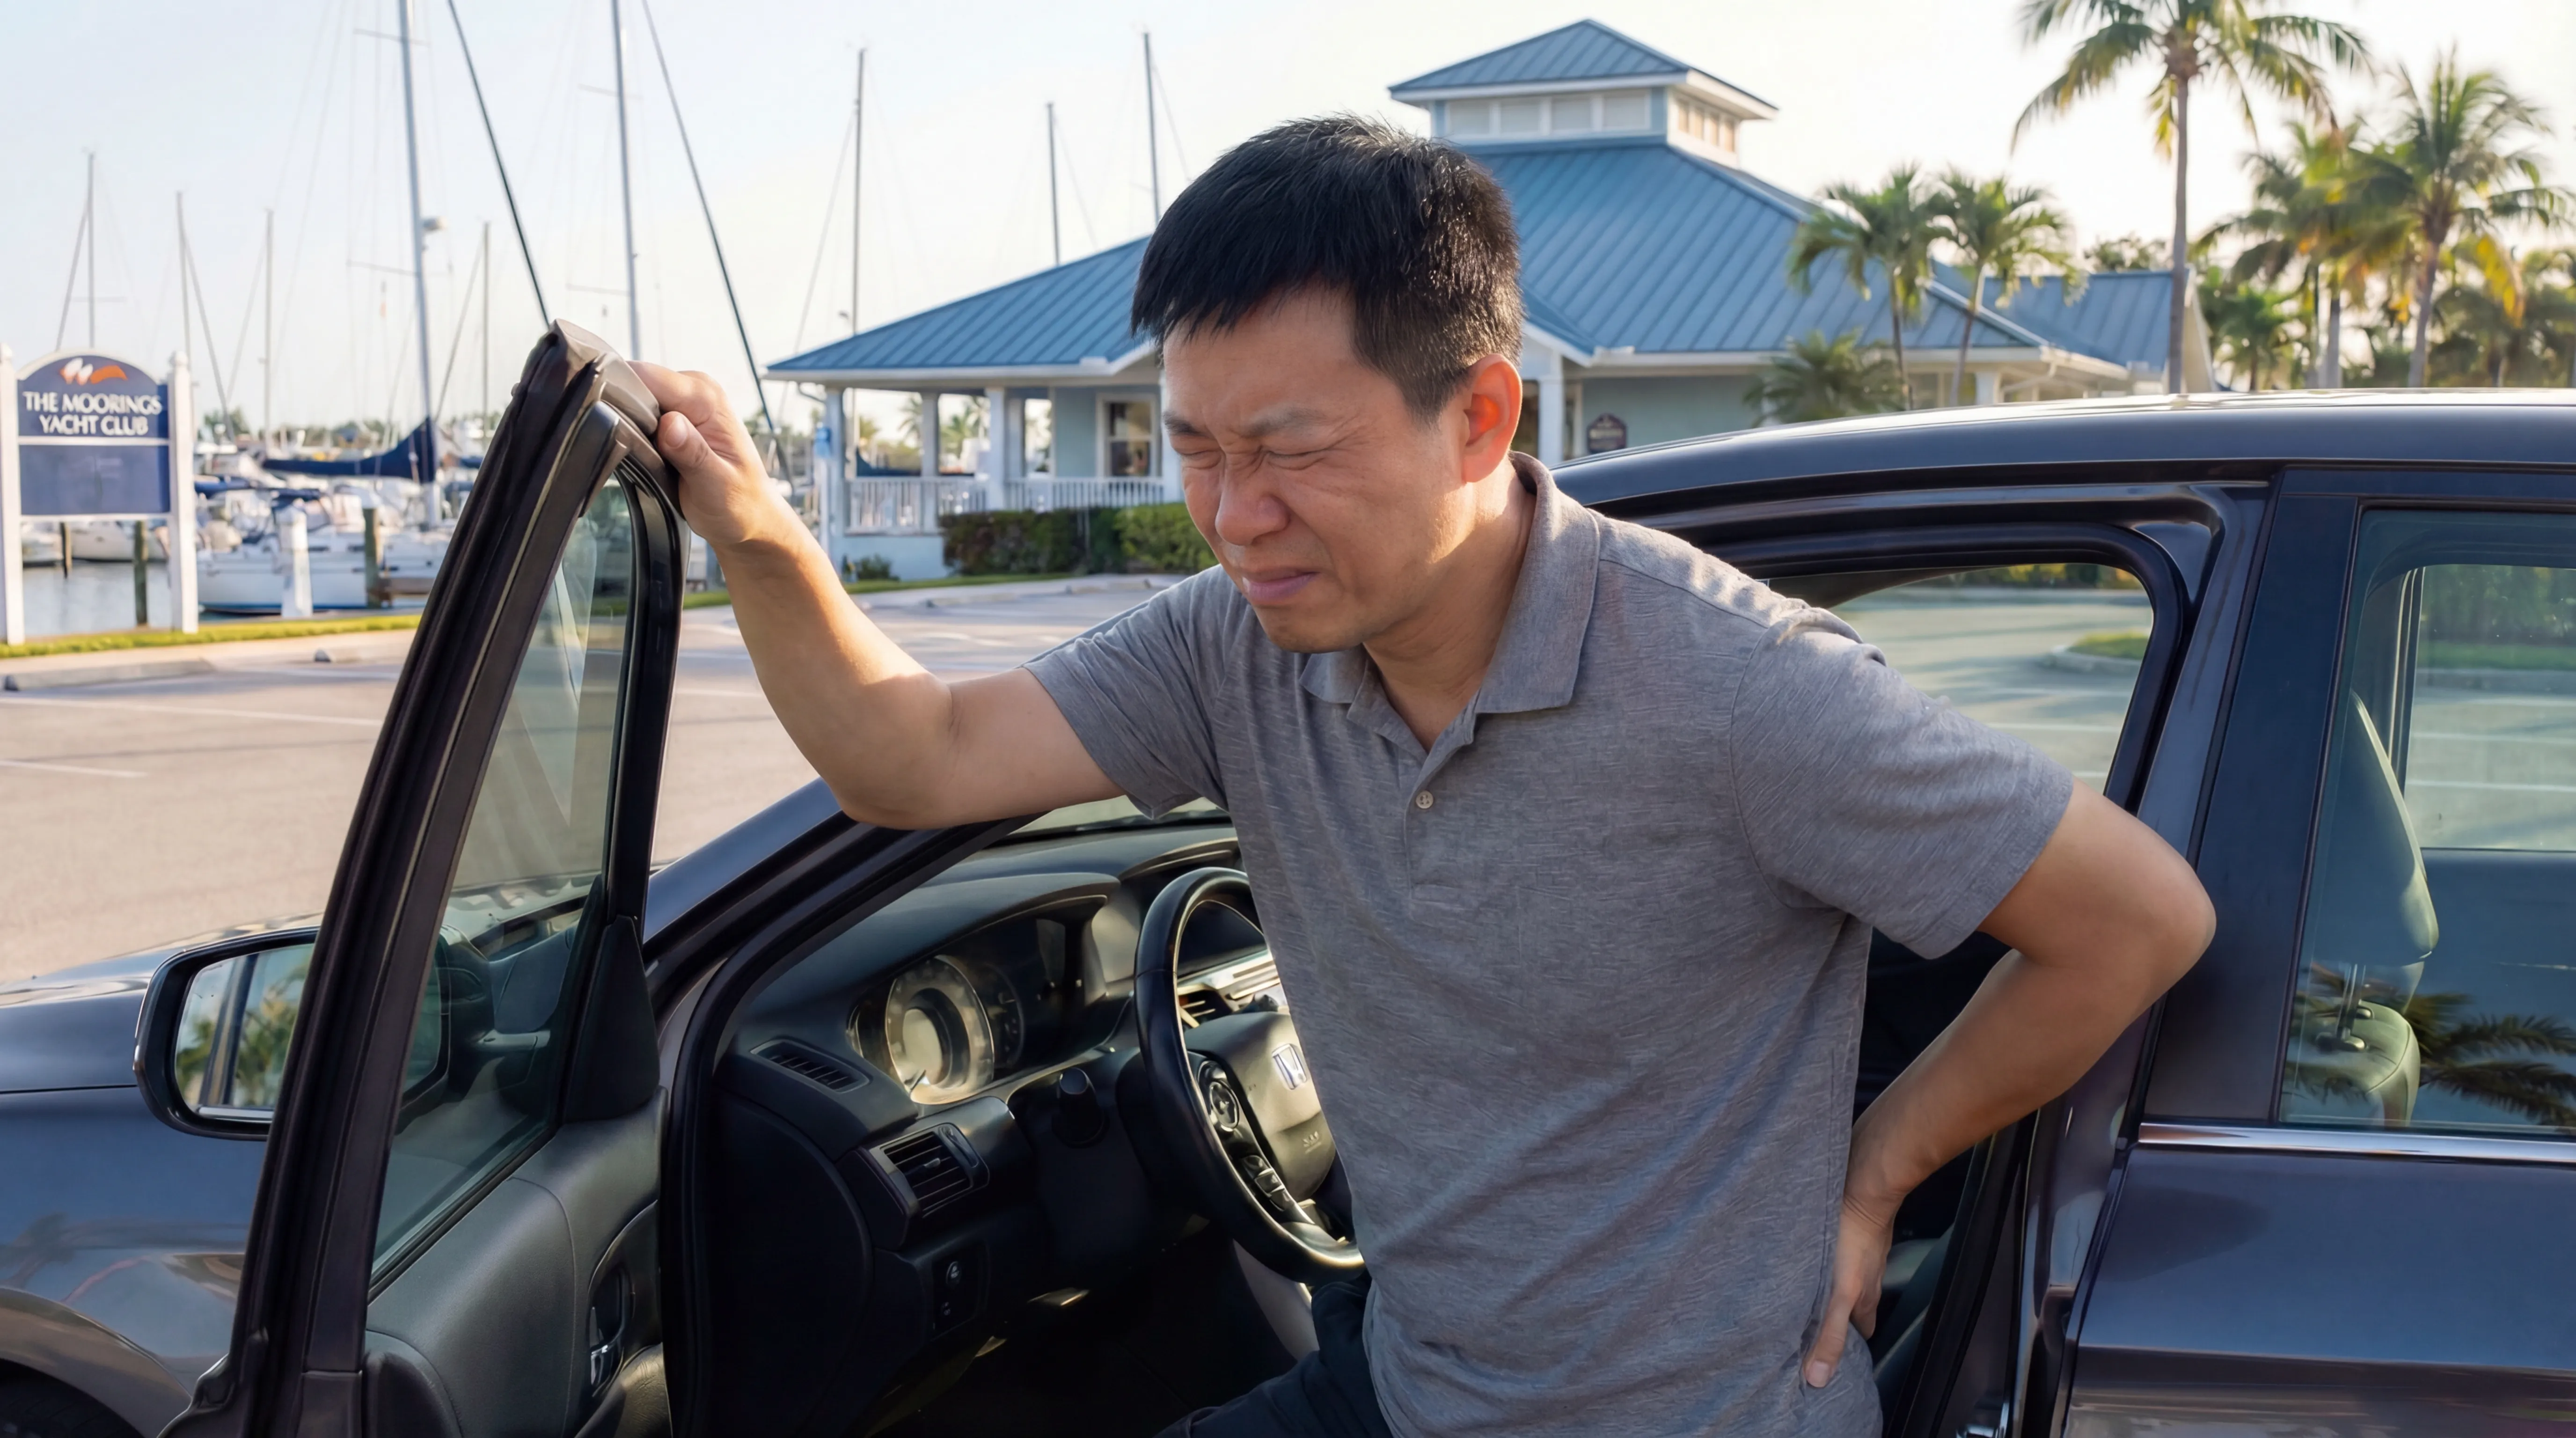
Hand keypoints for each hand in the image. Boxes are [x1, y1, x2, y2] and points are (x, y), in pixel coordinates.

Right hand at [632, 362, 797, 549]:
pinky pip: (640, 413)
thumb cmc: (740, 504)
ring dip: (627, 425)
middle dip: (623, 414)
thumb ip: (693, 453)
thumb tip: (669, 425)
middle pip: (635, 382)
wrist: (749, 517)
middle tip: (636, 454)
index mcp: (706, 398)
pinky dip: (633, 432)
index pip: (647, 377)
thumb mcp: (716, 485)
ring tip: (644, 458)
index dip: (624, 399)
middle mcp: (694, 390)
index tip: (620, 431)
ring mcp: (682, 402)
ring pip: (633, 398)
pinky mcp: (673, 415)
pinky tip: (643, 454)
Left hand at [1803, 1189, 1895, 1387]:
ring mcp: (1859, 1255)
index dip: (1850, 1348)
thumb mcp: (1838, 1296)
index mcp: (1865, 1301)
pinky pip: (1837, 1256)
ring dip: (1828, 1291)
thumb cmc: (1852, 1245)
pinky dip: (1824, 1264)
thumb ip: (1828, 1335)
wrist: (1862, 1192)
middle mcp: (1867, 1280)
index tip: (1831, 1357)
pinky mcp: (1848, 1232)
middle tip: (1811, 1328)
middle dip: (1836, 1319)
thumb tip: (1818, 1380)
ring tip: (1803, 1297)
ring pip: (1845, 1282)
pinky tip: (1807, 1260)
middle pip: (1853, 1308)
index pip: (1863, 1333)